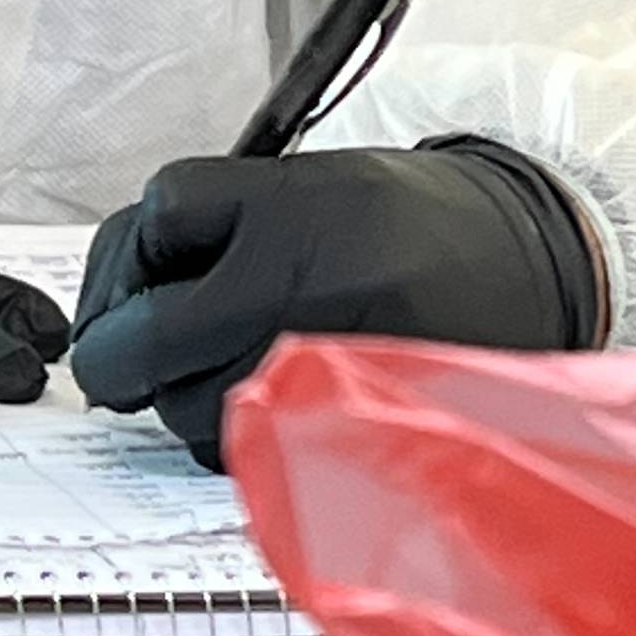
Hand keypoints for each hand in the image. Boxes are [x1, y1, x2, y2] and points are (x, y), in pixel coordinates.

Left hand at [71, 139, 602, 465]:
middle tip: (146, 336)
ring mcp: (315, 370)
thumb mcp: (304, 183)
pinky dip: (229, 432)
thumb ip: (204, 230)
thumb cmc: (397, 226)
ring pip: (177, 409)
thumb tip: (111, 313)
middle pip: (139, 341)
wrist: (524, 267)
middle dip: (126, 345)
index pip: (156, 216)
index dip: (140, 244)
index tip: (161, 252)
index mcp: (291, 208)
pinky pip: (232, 452)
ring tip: (240, 352)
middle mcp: (300, 289)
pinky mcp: (333, 433)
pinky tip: (270, 393)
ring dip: (180, 392)